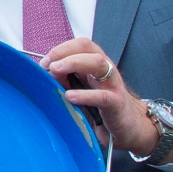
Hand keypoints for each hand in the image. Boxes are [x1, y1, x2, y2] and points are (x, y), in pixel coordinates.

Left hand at [38, 38, 157, 156]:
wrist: (128, 127)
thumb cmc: (101, 107)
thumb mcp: (80, 90)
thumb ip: (65, 80)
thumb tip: (46, 73)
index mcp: (96, 64)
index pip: (80, 45)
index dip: (61, 48)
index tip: (44, 61)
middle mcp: (106, 70)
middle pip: (88, 49)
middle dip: (65, 52)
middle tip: (48, 64)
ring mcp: (113, 85)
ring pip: (98, 63)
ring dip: (74, 63)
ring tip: (56, 70)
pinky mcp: (117, 103)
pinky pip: (102, 96)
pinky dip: (85, 95)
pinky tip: (70, 96)